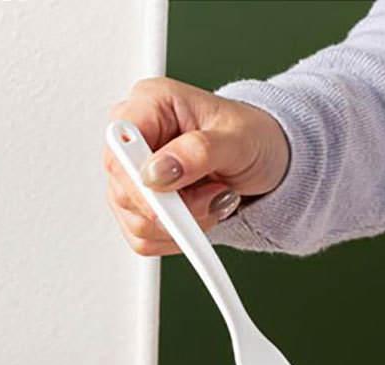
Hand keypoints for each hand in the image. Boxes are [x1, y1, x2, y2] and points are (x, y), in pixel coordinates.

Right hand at [105, 77, 288, 255]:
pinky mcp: (140, 206)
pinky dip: (178, 237)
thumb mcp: (237, 139)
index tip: (173, 197)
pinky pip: (144, 239)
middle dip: (174, 208)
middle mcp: (136, 139)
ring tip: (212, 199)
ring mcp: (134, 176)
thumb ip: (197, 152)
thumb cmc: (253, 138)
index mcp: (150, 104)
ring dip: (182, 225)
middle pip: (124, 192)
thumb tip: (155, 172)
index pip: (119, 149)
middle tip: (212, 194)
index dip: (141, 181)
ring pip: (135, 222)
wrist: (265, 161)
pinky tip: (200, 214)